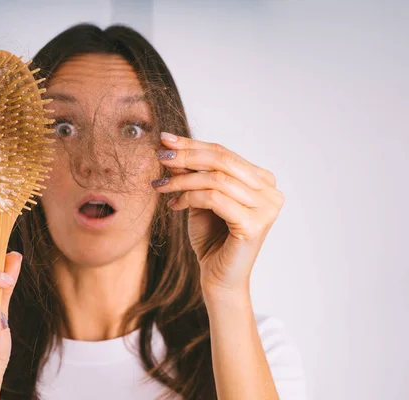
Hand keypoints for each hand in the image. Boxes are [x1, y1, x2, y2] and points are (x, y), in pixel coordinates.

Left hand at [153, 132, 284, 294]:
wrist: (218, 278)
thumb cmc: (211, 238)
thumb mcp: (199, 198)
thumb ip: (193, 174)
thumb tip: (172, 147)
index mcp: (262, 181)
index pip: (224, 153)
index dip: (193, 145)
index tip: (165, 140)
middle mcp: (270, 192)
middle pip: (223, 161)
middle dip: (187, 156)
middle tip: (161, 156)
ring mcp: (266, 208)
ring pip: (216, 179)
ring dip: (182, 180)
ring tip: (160, 186)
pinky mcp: (254, 224)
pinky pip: (214, 199)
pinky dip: (189, 198)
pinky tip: (174, 204)